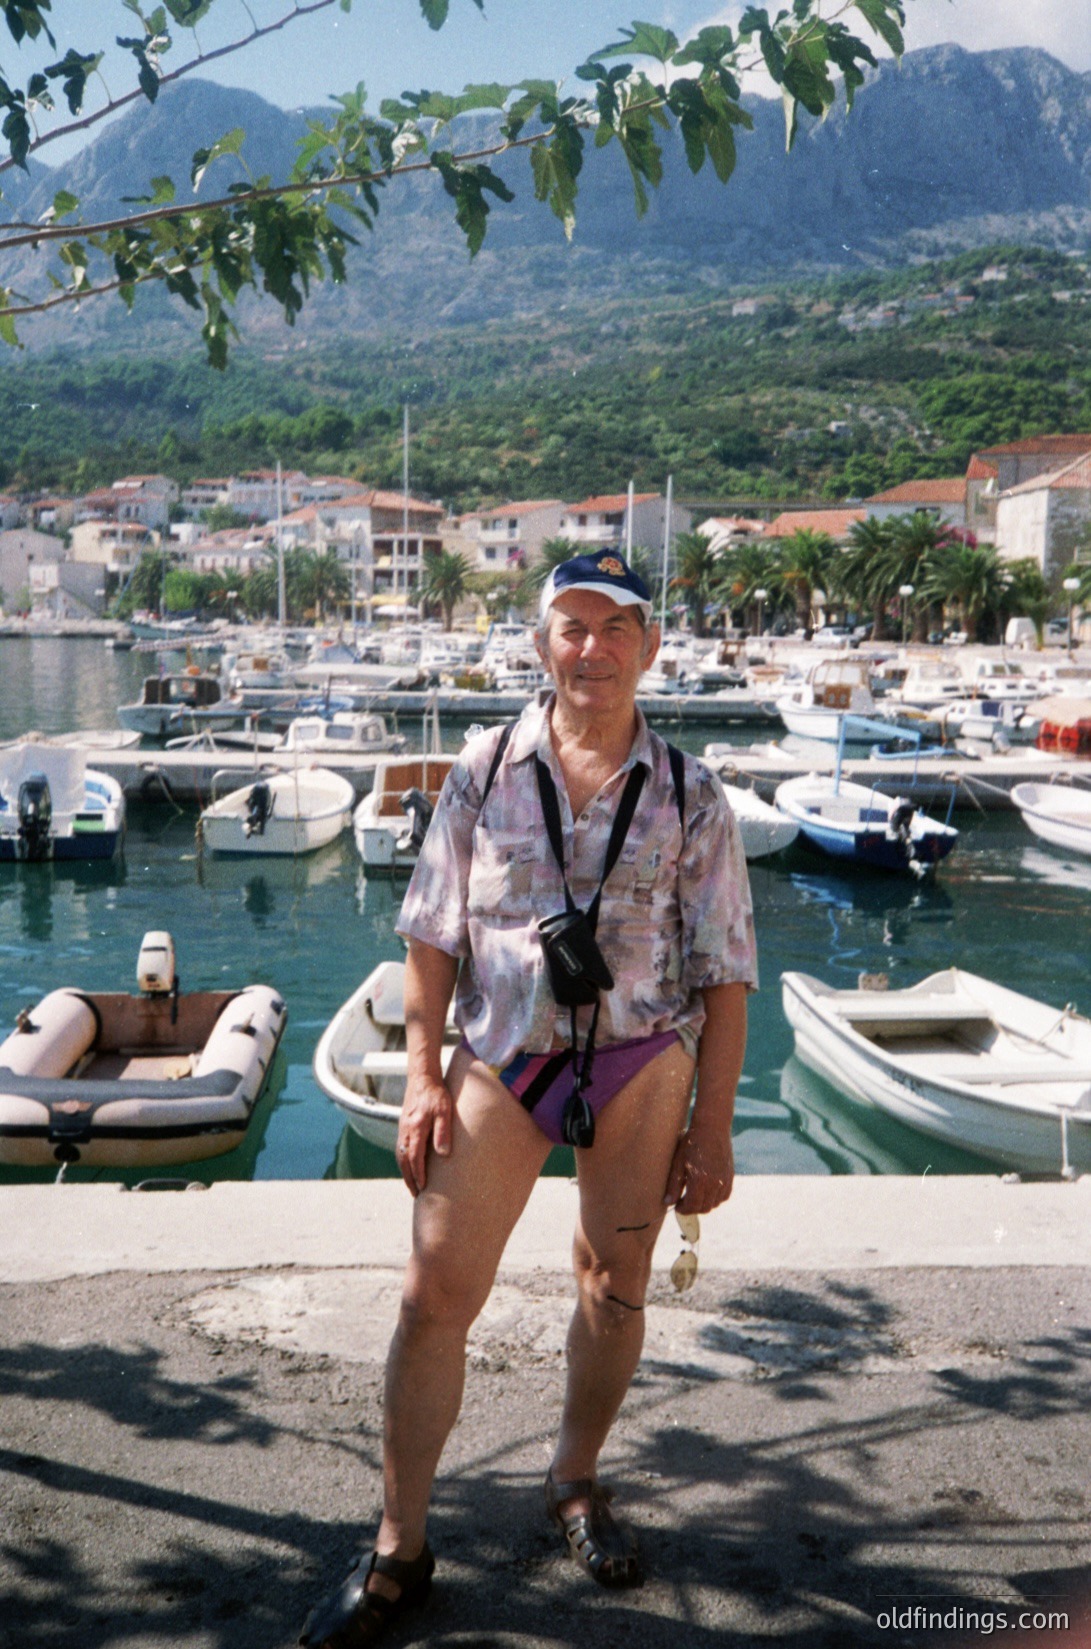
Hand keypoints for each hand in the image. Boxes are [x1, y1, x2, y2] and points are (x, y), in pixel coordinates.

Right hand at [396, 1073, 452, 1196]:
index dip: (418, 1174)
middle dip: (409, 1178)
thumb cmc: (436, 1093)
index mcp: (415, 1129)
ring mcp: (402, 1128)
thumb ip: (443, 1131)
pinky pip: (400, 1147)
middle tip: (416, 1194)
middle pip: (404, 1160)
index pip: (415, 1157)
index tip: (423, 1188)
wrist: (422, 1077)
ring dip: (405, 1171)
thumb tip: (443, 1154)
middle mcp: (406, 1131)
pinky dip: (403, 1160)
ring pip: (400, 1155)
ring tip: (412, 1184)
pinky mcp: (403, 1125)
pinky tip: (409, 1165)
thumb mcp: (444, 1111)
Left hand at [663, 1126, 733, 1214]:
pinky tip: (707, 1191)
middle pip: (704, 1208)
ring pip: (715, 1204)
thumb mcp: (678, 1162)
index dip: (683, 1210)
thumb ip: (674, 1185)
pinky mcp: (730, 1176)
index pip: (692, 1206)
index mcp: (700, 1180)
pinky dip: (715, 1198)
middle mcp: (715, 1183)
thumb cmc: (691, 1142)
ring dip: (704, 1204)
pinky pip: (724, 1196)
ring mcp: (725, 1180)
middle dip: (692, 1208)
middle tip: (683, 1201)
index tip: (676, 1206)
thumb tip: (668, 1203)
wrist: (712, 1127)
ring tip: (694, 1195)